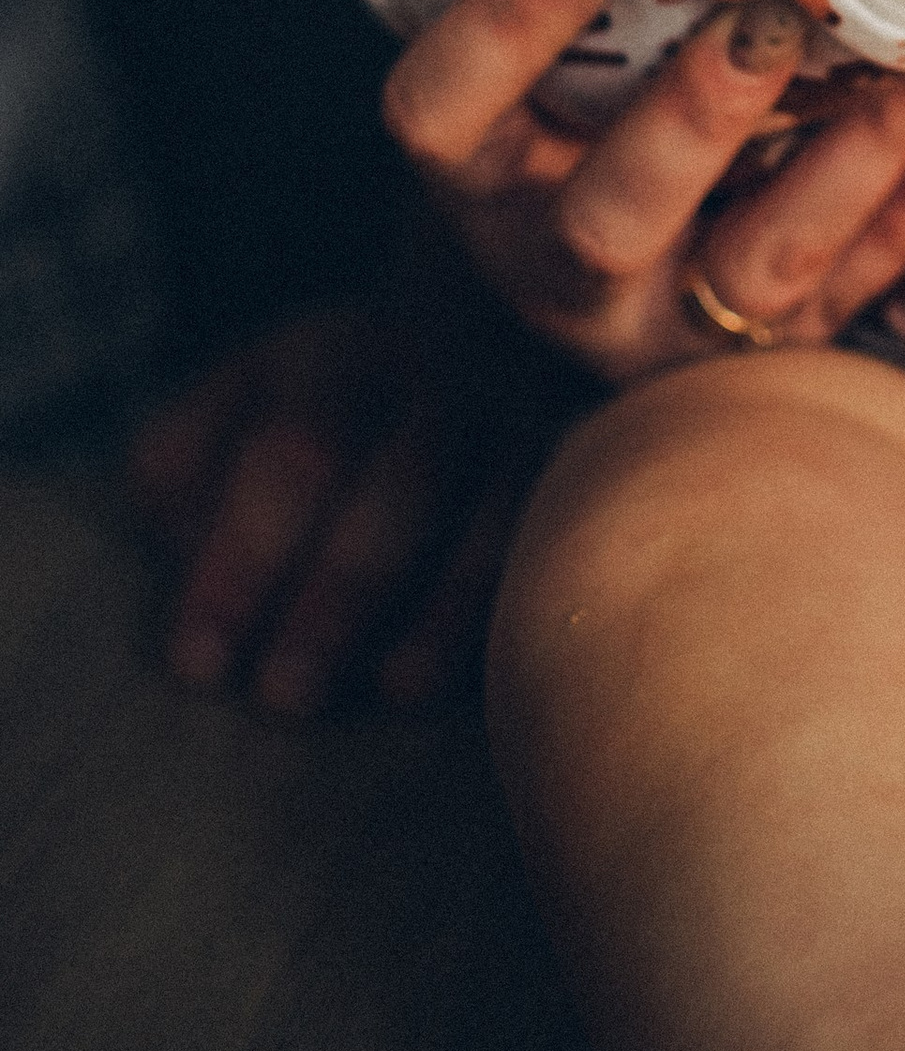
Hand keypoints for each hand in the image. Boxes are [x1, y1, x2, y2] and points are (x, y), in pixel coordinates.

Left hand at [126, 237, 577, 713]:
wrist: (451, 351)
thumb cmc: (302, 425)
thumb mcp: (223, 420)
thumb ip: (184, 473)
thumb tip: (187, 546)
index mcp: (330, 352)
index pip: (295, 454)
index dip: (244, 565)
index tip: (199, 664)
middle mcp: (438, 368)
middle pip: (404, 480)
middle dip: (339, 597)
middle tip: (282, 698)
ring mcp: (519, 410)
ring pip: (497, 507)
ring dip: (436, 613)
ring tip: (379, 695)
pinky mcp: (575, 460)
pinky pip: (552, 540)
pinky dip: (506, 611)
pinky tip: (463, 679)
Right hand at [380, 0, 904, 380]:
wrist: (636, 237)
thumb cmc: (595, 73)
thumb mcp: (560, 32)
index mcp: (479, 173)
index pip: (441, 109)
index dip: (508, 21)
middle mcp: (552, 264)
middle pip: (606, 219)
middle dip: (696, 119)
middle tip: (772, 17)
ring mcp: (662, 323)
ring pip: (751, 272)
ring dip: (842, 166)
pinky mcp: (761, 355)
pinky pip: (841, 305)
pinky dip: (901, 228)